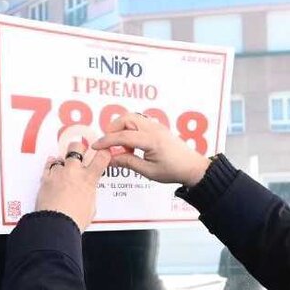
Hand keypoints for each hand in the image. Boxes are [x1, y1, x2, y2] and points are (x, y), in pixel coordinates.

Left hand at [35, 149, 111, 230]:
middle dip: (79, 149)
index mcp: (88, 179)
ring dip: (63, 162)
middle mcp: (73, 172)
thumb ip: (89, 194)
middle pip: (77, 147)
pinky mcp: (46, 178)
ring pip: (60, 157)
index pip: (101, 157)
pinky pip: (48, 165)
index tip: (102, 153)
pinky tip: (53, 166)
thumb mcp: (90, 207)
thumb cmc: (73, 220)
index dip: (103, 152)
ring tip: (64, 169)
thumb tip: (87, 194)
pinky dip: (51, 165)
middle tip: (80, 153)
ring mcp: (58, 173)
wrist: (56, 224)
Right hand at [91, 112, 209, 186]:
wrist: (193, 168)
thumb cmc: (174, 171)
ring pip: (133, 117)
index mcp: (152, 140)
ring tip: (123, 148)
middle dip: (113, 129)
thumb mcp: (148, 171)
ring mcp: (157, 126)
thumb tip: (110, 159)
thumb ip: (128, 162)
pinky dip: (131, 129)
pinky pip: (140, 122)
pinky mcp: (158, 127)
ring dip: (122, 128)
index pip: (123, 137)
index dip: (107, 141)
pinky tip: (132, 146)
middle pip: (126, 118)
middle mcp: (154, 129)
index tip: (96, 147)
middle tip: (108, 144)